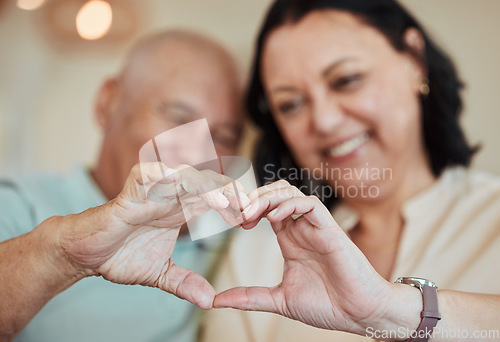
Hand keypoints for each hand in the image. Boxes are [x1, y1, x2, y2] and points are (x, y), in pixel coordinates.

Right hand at [57, 163, 248, 309]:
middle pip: (206, 183)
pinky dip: (162, 175)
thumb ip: (184, 282)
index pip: (214, 198)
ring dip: (204, 185)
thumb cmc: (122, 256)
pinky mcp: (130, 191)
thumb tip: (209, 300)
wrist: (87, 255)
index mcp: (181, 209)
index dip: (232, 205)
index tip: (249, 221)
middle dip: (227, 192)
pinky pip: (147, 175)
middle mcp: (170, 196)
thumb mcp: (160, 273)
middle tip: (247, 208)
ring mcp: (151, 191)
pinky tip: (177, 181)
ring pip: (184, 176)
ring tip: (221, 201)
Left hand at [213, 180, 395, 334]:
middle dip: (252, 198)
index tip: (230, 221)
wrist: (359, 315)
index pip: (265, 209)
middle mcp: (301, 228)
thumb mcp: (279, 300)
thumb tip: (217, 301)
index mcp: (289, 239)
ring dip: (266, 197)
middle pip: (274, 193)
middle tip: (236, 214)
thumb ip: (250, 297)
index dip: (245, 209)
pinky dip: (290, 204)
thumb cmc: (327, 305)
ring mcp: (315, 227)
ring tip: (250, 214)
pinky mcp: (330, 229)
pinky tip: (274, 217)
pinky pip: (310, 203)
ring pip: (290, 192)